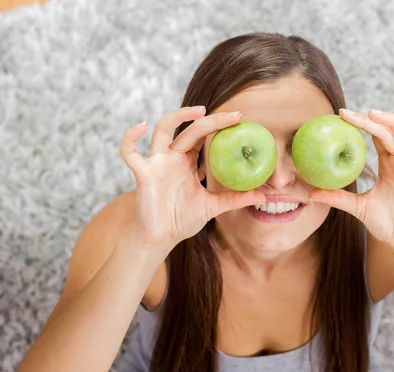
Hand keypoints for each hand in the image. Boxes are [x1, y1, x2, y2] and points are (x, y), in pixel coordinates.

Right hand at [119, 106, 265, 249]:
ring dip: (178, 116)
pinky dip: (129, 138)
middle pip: (190, 129)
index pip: (203, 136)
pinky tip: (138, 126)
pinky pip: (129, 152)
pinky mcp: (143, 174)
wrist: (160, 239)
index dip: (219, 126)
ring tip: (200, 110)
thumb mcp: (213, 207)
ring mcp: (156, 163)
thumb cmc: (181, 220)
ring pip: (162, 129)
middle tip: (234, 115)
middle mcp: (172, 157)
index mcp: (188, 162)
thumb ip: (236, 199)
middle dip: (211, 120)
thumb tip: (264, 197)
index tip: (240, 120)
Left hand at [308, 109, 393, 252]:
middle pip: (390, 131)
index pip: (377, 135)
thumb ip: (338, 197)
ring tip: (373, 114)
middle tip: (349, 113)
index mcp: (388, 164)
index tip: (342, 115)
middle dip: (371, 119)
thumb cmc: (387, 224)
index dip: (363, 123)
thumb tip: (310, 193)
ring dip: (393, 123)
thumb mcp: (358, 207)